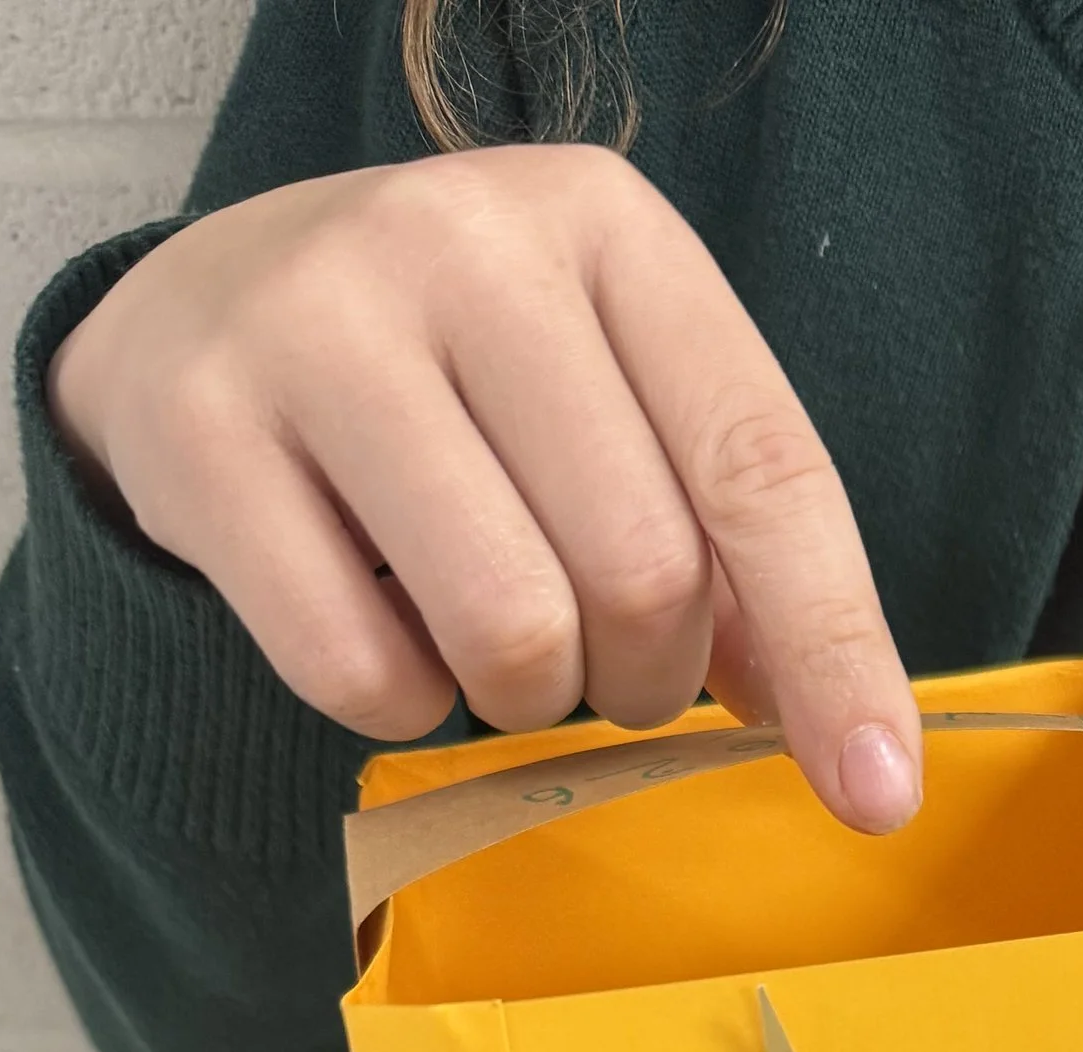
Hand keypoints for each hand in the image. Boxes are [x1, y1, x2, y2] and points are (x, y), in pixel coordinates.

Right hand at [47, 146, 919, 829]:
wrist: (206, 313)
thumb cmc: (462, 386)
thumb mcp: (616, 404)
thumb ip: (732, 544)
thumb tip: (843, 735)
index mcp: (607, 227)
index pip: (761, 469)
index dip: (835, 651)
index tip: (878, 793)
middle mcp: (465, 246)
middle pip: (642, 572)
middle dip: (646, 677)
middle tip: (601, 660)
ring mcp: (320, 325)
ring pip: (511, 632)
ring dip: (529, 699)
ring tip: (493, 640)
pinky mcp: (204, 431)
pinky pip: (364, 674)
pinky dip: (402, 705)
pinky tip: (379, 623)